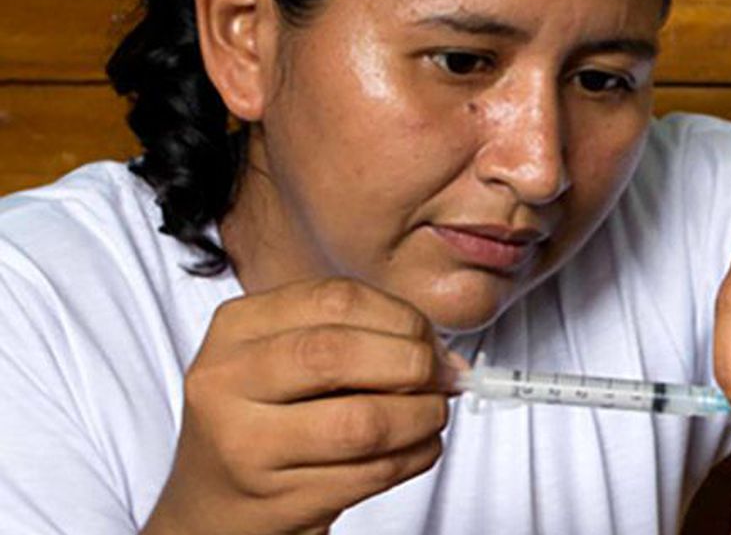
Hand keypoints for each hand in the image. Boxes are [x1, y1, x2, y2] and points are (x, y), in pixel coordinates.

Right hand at [142, 278, 461, 534]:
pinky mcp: (277, 500)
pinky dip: (414, 456)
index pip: (336, 300)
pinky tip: (416, 448)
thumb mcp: (290, 357)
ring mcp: (247, 446)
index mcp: (237, 328)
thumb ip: (360, 337)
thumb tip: (445, 357)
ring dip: (422, 417)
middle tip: (440, 378)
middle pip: (339, 354)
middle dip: (413, 364)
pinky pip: (371, 474)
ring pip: (363, 422)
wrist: (214, 501)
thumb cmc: (269, 417)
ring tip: (432, 415)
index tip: (431, 340)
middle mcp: (228, 382)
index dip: (402, 317)